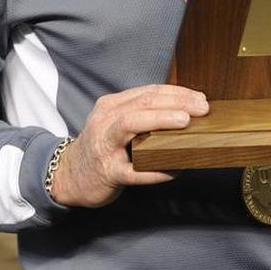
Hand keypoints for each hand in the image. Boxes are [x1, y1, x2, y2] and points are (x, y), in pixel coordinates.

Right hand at [49, 84, 209, 207]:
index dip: (176, 92)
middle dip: (175, 102)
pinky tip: (175, 169)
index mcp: (111, 106)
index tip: (199, 97)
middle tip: (201, 107)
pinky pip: (134, 170)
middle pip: (142, 103)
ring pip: (131, 124)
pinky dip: (156, 169)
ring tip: (185, 121)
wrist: (69, 176)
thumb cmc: (101, 148)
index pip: (147, 92)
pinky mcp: (108, 172)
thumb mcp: (114, 123)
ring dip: (161, 120)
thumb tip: (185, 114)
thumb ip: (141, 116)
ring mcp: (105, 146)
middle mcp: (105, 121)